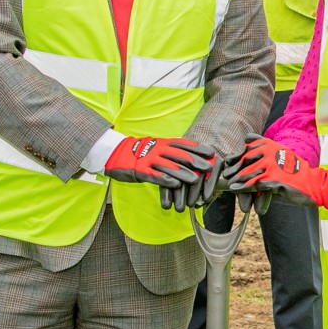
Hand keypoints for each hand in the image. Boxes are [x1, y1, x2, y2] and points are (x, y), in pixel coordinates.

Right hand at [103, 135, 217, 191]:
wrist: (116, 153)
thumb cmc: (141, 153)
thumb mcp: (158, 147)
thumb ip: (172, 151)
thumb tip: (190, 155)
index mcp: (163, 143)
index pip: (184, 144)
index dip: (198, 148)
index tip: (211, 152)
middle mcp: (158, 149)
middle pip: (179, 154)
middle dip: (195, 161)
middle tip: (208, 167)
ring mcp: (150, 159)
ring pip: (169, 166)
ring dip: (184, 173)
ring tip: (195, 179)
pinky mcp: (141, 170)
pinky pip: (155, 175)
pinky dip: (166, 180)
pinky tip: (175, 185)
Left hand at [232, 135, 327, 207]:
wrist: (312, 183)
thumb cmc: (295, 170)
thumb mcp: (281, 152)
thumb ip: (265, 145)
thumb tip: (246, 137)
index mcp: (271, 145)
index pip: (249, 147)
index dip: (237, 155)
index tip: (228, 160)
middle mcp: (269, 153)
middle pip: (245, 160)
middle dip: (234, 167)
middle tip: (225, 173)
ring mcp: (271, 166)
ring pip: (247, 172)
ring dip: (236, 178)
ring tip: (227, 183)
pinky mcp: (273, 180)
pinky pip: (253, 183)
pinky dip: (242, 187)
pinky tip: (234, 189)